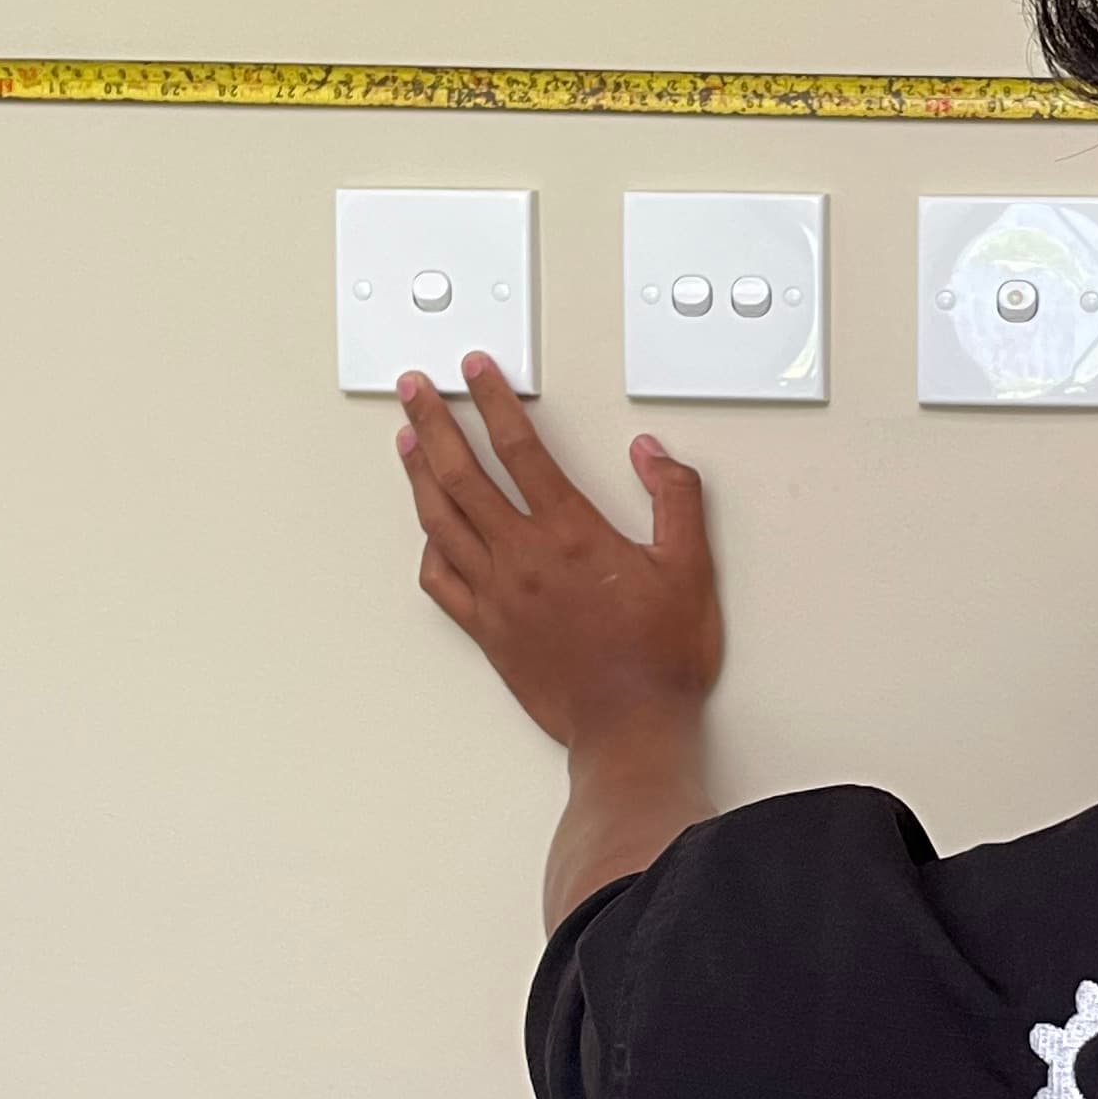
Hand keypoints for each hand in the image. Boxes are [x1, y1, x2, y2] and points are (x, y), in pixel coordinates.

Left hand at [395, 358, 722, 749]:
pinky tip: (427, 532)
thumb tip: (650, 453)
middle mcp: (523, 558)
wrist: (630, 728)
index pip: (521, 448)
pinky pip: (441, 580)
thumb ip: (675, 499)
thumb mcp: (692, 567)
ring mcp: (497, 594)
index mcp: (571, 534)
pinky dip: (429, 548)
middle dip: (435, 423)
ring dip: (420, 474)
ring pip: (441, 520)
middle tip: (415, 389)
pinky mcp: (486, 630)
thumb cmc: (660, 656)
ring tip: (406, 440)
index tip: (476, 371)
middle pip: (464, 474)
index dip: (495, 401)